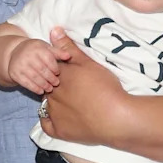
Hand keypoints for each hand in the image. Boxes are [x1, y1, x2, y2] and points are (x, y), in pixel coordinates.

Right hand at [8, 37, 70, 95]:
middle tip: (56, 83)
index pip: (48, 58)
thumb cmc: (36, 51)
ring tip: (50, 88)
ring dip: (44, 84)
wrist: (15, 52)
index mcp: (37, 47)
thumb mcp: (46, 48)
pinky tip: (40, 91)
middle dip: (50, 78)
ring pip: (34, 77)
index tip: (58, 73)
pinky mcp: (14, 73)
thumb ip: (58, 52)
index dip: (54, 67)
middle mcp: (27, 55)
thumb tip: (68, 56)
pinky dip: (34, 88)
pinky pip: (26, 83)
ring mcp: (19, 64)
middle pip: (41, 69)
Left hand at [39, 29, 128, 144]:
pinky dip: (49, 120)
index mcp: (60, 76)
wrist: (117, 117)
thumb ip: (70, 48)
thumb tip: (53, 31)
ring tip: (73, 102)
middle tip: (75, 89)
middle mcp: (52, 93)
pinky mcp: (59, 131)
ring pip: (47, 104)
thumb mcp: (89, 63)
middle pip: (48, 86)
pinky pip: (46, 125)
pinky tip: (59, 117)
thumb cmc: (106, 88)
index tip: (73, 75)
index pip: (51, 69)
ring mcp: (54, 113)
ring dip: (55, 101)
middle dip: (56, 85)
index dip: (60, 70)